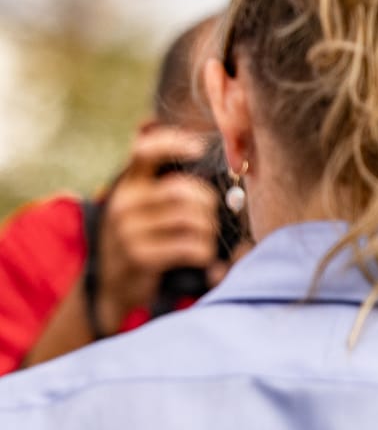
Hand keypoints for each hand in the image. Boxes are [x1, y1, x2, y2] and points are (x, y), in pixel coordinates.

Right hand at [94, 126, 219, 330]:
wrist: (114, 286)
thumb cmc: (141, 241)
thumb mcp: (142, 210)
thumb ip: (166, 189)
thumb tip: (208, 167)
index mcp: (128, 186)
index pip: (145, 151)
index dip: (173, 142)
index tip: (198, 147)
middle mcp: (124, 204)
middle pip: (182, 191)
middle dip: (207, 203)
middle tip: (210, 216)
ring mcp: (129, 230)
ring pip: (191, 220)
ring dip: (208, 231)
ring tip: (205, 238)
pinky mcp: (140, 256)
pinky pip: (190, 247)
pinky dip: (204, 252)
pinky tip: (201, 256)